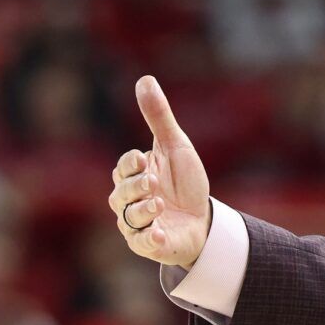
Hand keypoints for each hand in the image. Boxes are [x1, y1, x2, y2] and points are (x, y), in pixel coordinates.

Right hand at [109, 75, 212, 267]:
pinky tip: (160, 232)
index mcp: (133, 175)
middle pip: (120, 194)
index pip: (123, 167)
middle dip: (135, 187)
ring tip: (160, 204)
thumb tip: (145, 79)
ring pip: (128, 219)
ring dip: (142, 211)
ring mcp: (137, 224)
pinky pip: (141, 244)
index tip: (143, 159)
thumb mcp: (175, 145)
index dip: (130, 164)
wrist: (203, 219)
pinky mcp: (149, 245)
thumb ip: (158, 117)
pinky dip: (149, 239)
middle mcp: (129, 200)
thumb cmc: (184, 181)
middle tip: (154, 182)